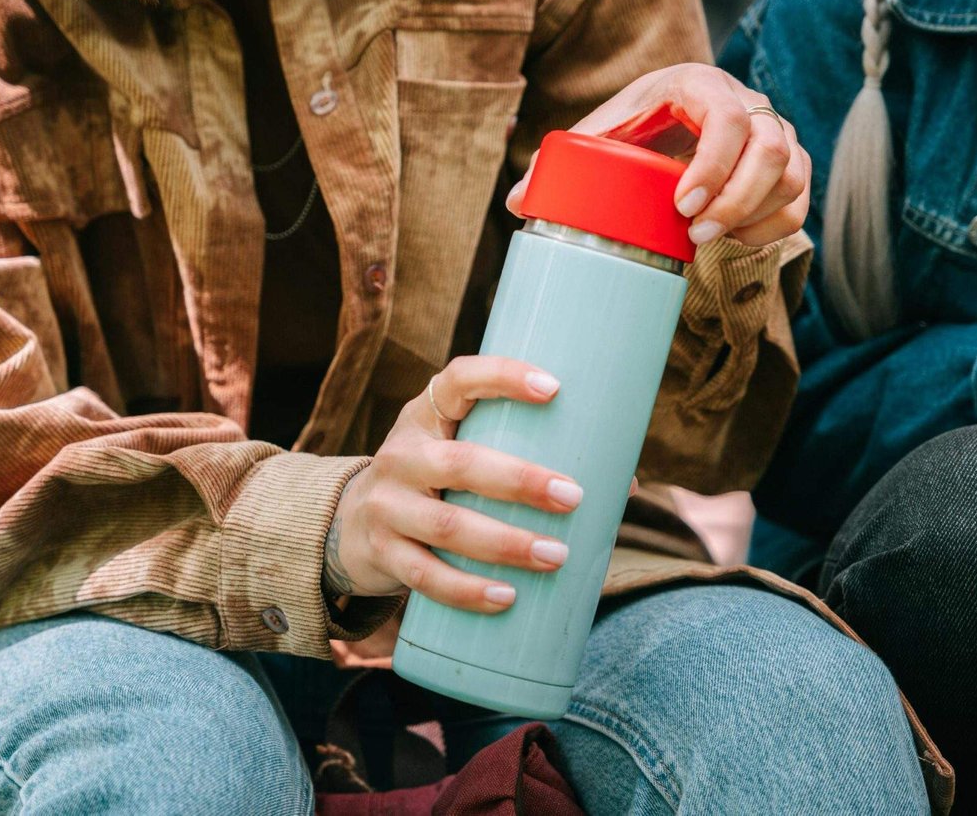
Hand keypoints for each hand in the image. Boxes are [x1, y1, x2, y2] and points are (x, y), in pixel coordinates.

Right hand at [323, 355, 583, 611]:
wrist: (351, 524)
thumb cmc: (438, 481)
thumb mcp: (463, 451)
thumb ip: (527, 457)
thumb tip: (625, 485)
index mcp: (428, 415)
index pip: (459, 379)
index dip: (503, 377)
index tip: (555, 387)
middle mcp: (403, 455)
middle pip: (459, 463)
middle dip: (521, 480)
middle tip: (574, 497)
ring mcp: (387, 506)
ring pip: (445, 526)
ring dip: (505, 543)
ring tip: (555, 556)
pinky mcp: (381, 554)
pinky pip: (425, 576)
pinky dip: (467, 590)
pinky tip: (507, 598)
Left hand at [507, 63, 810, 247]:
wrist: (667, 118)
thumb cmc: (631, 127)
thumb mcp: (596, 136)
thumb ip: (559, 164)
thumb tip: (517, 201)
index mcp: (698, 84)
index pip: (728, 117)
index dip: (714, 165)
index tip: (681, 207)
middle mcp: (746, 102)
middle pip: (773, 147)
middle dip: (738, 199)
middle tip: (695, 234)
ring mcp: (774, 131)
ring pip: (794, 174)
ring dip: (756, 216)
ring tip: (709, 237)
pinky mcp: (789, 164)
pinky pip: (800, 199)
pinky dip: (774, 226)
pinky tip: (735, 236)